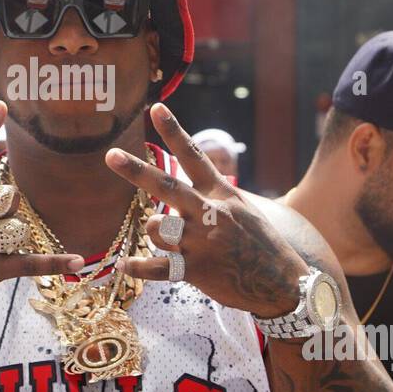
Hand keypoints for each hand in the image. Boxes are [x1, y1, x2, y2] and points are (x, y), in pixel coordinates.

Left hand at [105, 103, 308, 317]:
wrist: (283, 283)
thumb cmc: (260, 245)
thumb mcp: (243, 210)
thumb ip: (211, 196)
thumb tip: (183, 183)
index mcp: (221, 194)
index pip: (194, 156)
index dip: (173, 131)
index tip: (154, 108)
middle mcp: (209, 213)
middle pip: (166, 186)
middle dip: (136, 170)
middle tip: (110, 155)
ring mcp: (202, 242)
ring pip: (157, 228)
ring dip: (153, 230)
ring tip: (165, 238)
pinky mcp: (196, 270)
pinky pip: (157, 267)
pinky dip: (138, 267)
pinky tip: (123, 265)